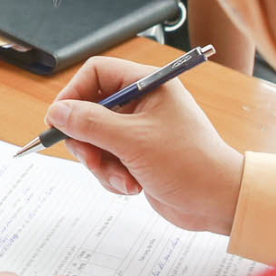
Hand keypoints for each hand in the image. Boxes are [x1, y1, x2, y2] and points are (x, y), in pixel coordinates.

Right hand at [47, 56, 243, 235]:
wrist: (218, 202)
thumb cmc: (189, 163)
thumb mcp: (133, 141)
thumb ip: (90, 123)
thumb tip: (57, 112)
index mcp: (148, 85)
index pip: (96, 73)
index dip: (73, 93)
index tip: (60, 119)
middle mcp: (142, 104)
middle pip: (90, 109)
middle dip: (87, 140)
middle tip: (90, 159)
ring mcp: (139, 130)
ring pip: (94, 139)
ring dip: (101, 164)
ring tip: (122, 179)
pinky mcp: (137, 155)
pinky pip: (106, 160)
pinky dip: (112, 176)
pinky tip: (132, 186)